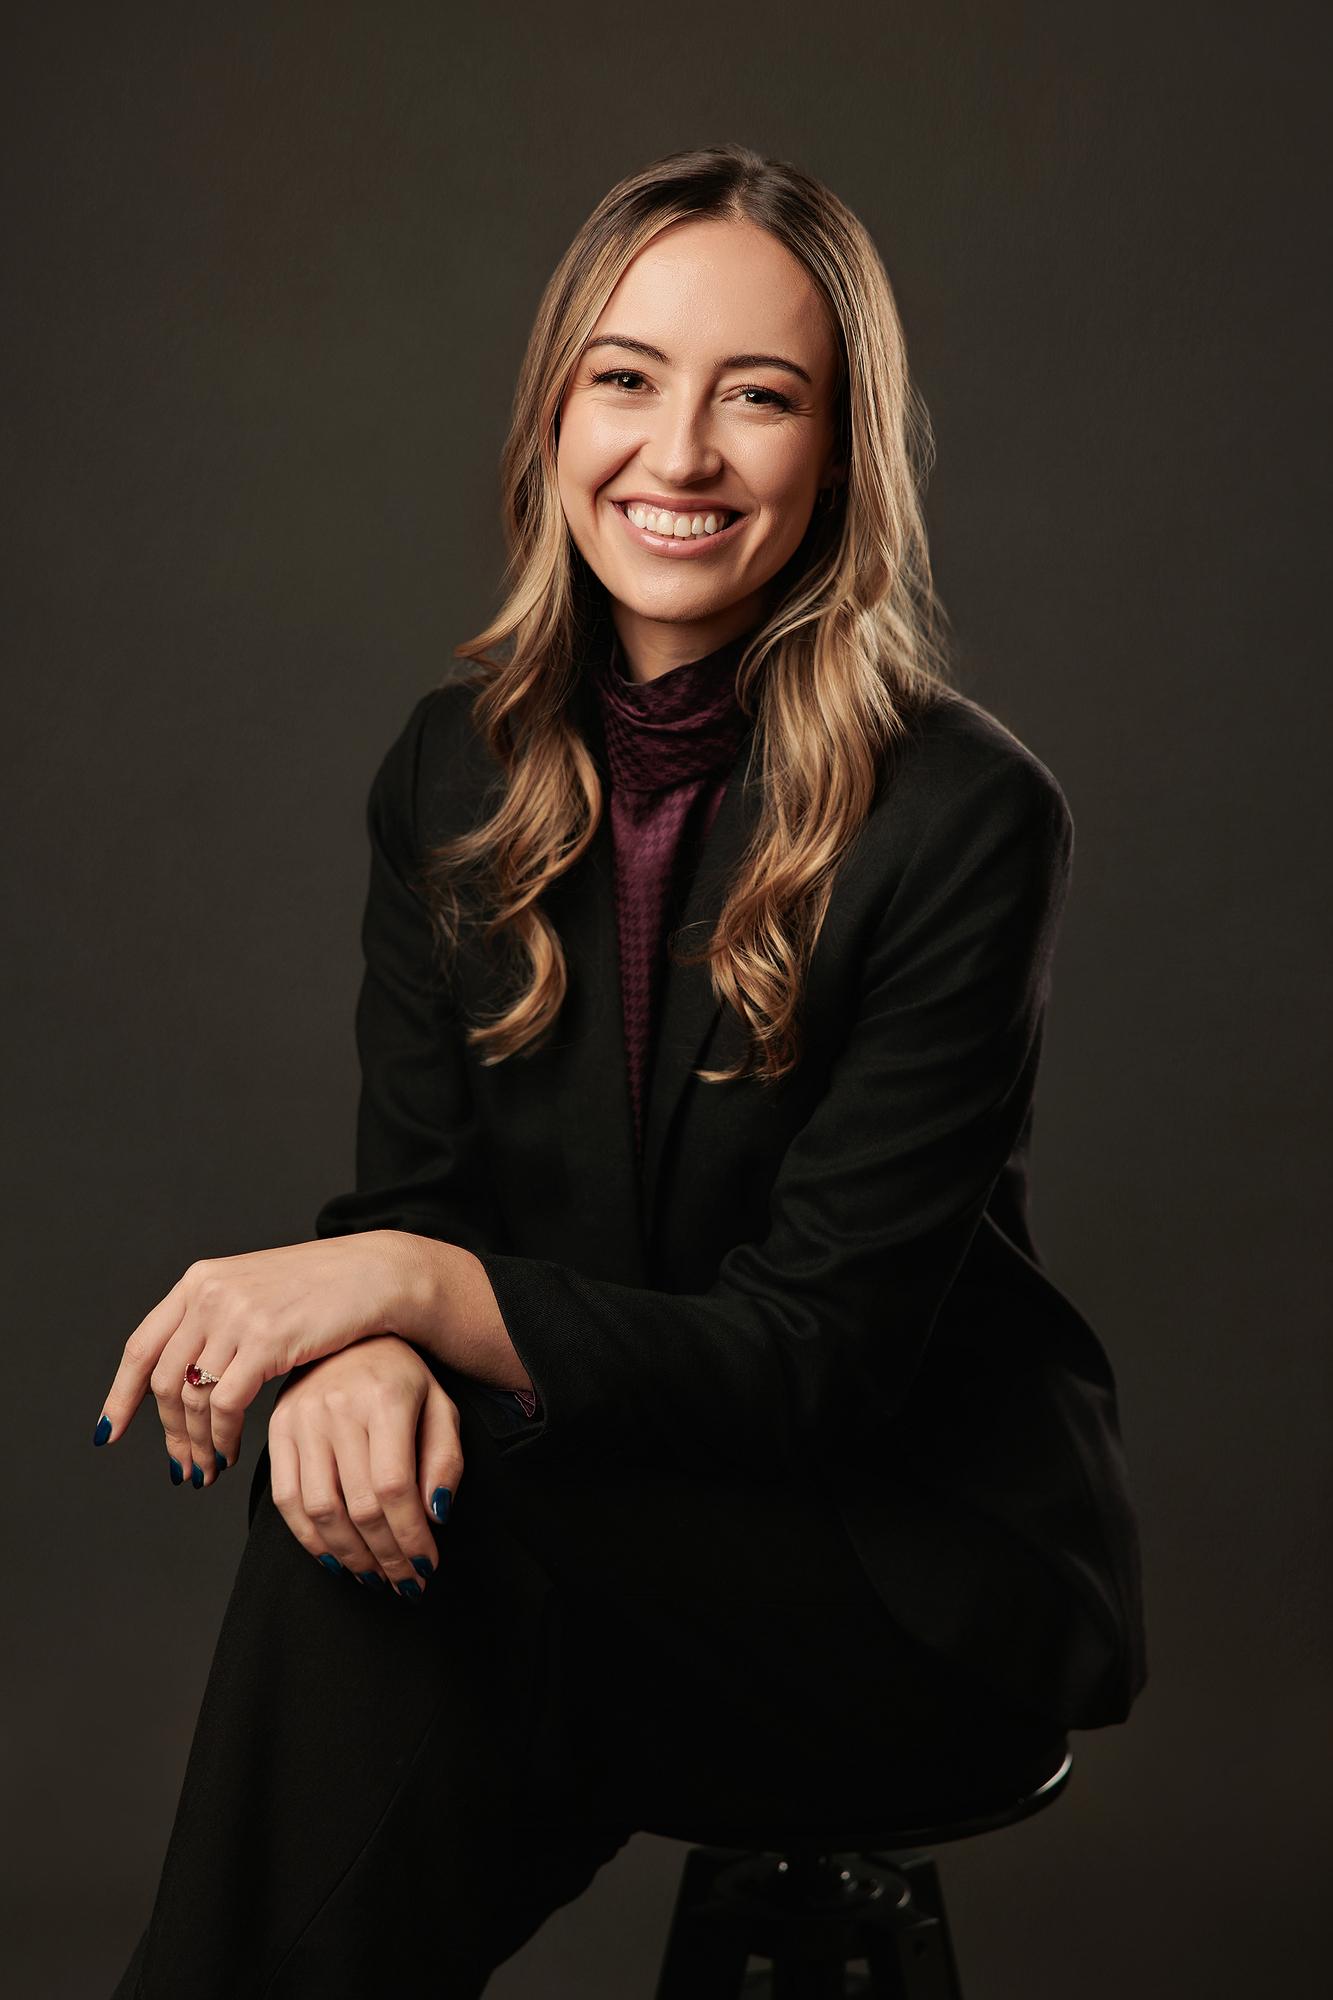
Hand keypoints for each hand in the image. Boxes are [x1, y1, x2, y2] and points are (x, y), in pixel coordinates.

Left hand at [94, 1231, 418, 1486]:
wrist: (375, 1274)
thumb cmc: (324, 1290)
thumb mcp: (255, 1293)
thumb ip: (217, 1321)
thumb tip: (186, 1376)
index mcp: (198, 1281)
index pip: (141, 1347)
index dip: (121, 1395)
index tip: (110, 1432)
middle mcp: (208, 1294)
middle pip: (163, 1380)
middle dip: (168, 1434)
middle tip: (183, 1467)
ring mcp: (235, 1315)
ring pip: (190, 1398)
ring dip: (196, 1444)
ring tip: (209, 1469)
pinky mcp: (265, 1340)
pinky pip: (225, 1405)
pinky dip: (222, 1438)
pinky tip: (232, 1453)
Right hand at [268, 1334, 460, 1597]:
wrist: (351, 1334)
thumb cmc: (402, 1377)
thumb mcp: (439, 1407)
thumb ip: (446, 1459)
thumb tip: (435, 1514)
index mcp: (385, 1399)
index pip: (394, 1488)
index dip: (410, 1536)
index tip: (427, 1564)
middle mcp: (338, 1408)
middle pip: (359, 1506)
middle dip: (386, 1556)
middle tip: (404, 1581)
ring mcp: (301, 1419)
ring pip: (320, 1510)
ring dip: (349, 1556)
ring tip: (374, 1575)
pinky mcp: (276, 1430)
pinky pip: (286, 1499)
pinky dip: (310, 1538)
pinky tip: (335, 1556)